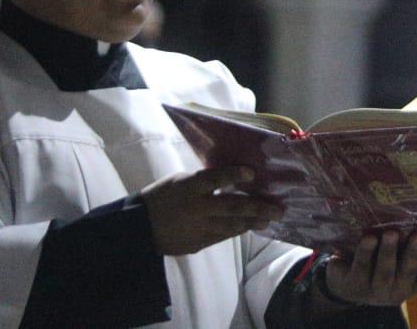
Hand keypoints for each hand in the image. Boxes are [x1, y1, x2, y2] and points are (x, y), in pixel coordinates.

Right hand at [141, 165, 282, 254]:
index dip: (234, 175)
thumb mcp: (179, 181)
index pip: (215, 179)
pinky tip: (248, 227)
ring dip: (252, 222)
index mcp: (190, 188)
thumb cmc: (161, 198)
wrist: (139, 229)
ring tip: (269, 220)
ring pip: (231, 226)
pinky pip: (222, 237)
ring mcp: (198, 228)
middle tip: (278, 209)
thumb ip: (204, 180)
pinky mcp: (197, 243)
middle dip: (258, 208)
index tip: (252, 173)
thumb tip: (231, 177)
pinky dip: (236, 231)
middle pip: (232, 207)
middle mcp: (196, 208)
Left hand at [322, 231, 416, 306]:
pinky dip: (363, 253)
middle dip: (413, 254)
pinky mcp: (352, 285)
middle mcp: (395, 291)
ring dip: (388, 252)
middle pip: (406, 274)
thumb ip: (412, 248)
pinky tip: (366, 239)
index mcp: (412, 285)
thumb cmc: (382, 265)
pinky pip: (358, 268)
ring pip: (383, 272)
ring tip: (391, 233)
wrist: (347, 286)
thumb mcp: (400, 263)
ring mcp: (373, 291)